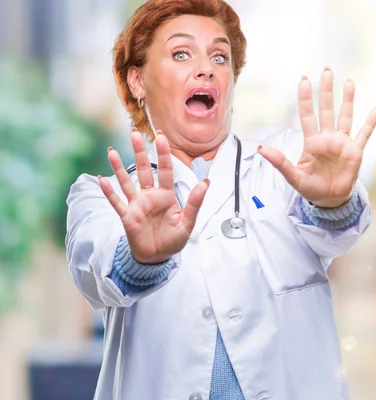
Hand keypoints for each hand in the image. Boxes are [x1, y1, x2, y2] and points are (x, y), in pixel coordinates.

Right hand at [98, 129, 209, 263]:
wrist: (158, 257)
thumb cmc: (173, 239)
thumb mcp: (187, 223)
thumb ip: (194, 203)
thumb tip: (205, 183)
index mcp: (166, 195)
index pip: (165, 170)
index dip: (163, 154)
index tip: (161, 136)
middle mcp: (150, 196)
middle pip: (143, 170)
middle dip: (139, 152)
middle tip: (134, 132)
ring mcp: (137, 205)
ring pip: (127, 182)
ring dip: (119, 167)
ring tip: (112, 151)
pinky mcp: (127, 216)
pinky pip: (117, 202)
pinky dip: (109, 191)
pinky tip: (102, 179)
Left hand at [259, 68, 375, 207]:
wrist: (329, 200)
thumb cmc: (311, 188)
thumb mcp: (294, 177)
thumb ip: (280, 163)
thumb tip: (262, 150)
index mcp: (312, 142)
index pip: (307, 115)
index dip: (305, 98)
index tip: (304, 80)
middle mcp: (327, 138)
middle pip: (326, 109)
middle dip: (326, 91)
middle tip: (326, 71)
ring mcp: (342, 143)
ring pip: (345, 116)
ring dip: (348, 100)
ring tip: (349, 82)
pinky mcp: (355, 152)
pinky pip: (364, 135)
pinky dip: (370, 123)